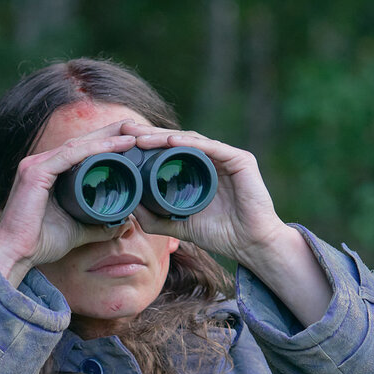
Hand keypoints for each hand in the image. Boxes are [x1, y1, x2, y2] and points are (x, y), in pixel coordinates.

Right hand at [0, 122, 142, 284]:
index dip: (108, 143)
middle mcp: (40, 163)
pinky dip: (95, 149)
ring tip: (134, 134)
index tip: (134, 143)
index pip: (82, 151)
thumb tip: (123, 224)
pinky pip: (70, 155)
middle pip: (82, 142)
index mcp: (48, 172)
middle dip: (111, 133)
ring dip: (109, 138)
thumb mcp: (79, 230)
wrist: (16, 255)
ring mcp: (36, 165)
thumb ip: (99, 225)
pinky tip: (117, 146)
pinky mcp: (35, 172)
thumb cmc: (41, 243)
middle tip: (139, 129)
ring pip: (79, 145)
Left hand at [117, 122, 293, 266]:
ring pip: (191, 140)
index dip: (147, 145)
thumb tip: (129, 208)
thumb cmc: (221, 235)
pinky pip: (212, 147)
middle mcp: (213, 159)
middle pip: (177, 141)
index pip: (169, 152)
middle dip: (150, 134)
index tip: (122, 142)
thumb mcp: (180, 226)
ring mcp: (227, 157)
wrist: (251, 244)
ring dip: (164, 137)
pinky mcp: (240, 159)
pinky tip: (171, 141)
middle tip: (125, 129)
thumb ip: (156, 219)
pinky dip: (191, 144)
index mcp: (199, 171)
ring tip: (141, 138)